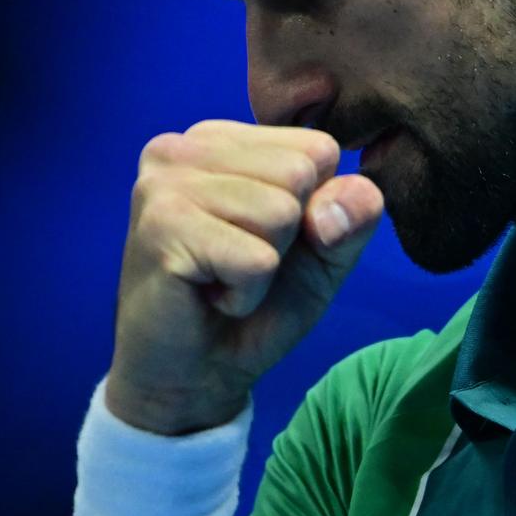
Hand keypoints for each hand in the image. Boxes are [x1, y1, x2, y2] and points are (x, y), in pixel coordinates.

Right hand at [104, 119, 383, 433]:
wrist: (192, 377)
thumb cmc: (255, 306)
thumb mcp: (325, 255)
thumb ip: (353, 215)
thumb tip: (342, 198)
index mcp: (221, 139)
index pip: (319, 148)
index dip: (313, 209)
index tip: (263, 240)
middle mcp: (184, 145)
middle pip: (301, 173)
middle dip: (288, 236)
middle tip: (237, 263)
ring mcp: (166, 183)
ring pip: (281, 213)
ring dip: (264, 267)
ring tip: (221, 278)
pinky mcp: (162, 227)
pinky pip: (257, 259)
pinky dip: (246, 293)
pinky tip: (208, 296)